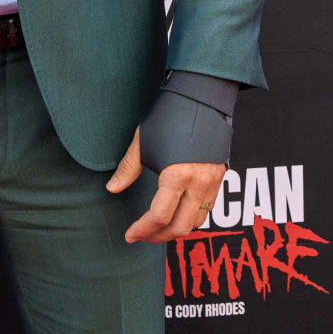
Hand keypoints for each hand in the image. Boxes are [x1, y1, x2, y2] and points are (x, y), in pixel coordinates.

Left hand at [105, 126, 227, 243]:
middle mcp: (198, 183)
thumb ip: (127, 169)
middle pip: (180, 227)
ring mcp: (212, 182)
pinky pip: (207, 209)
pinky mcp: (220, 177)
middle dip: (158, 236)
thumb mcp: (143, 142)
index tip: (130, 234)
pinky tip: (177, 212)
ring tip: (158, 226)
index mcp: (177, 175)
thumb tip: (112, 188)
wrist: (202, 97)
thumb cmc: (169, 117)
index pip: (159, 217)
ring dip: (176, 229)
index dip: (142, 230)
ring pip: (197, 222)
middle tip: (142, 235)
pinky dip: (191, 218)